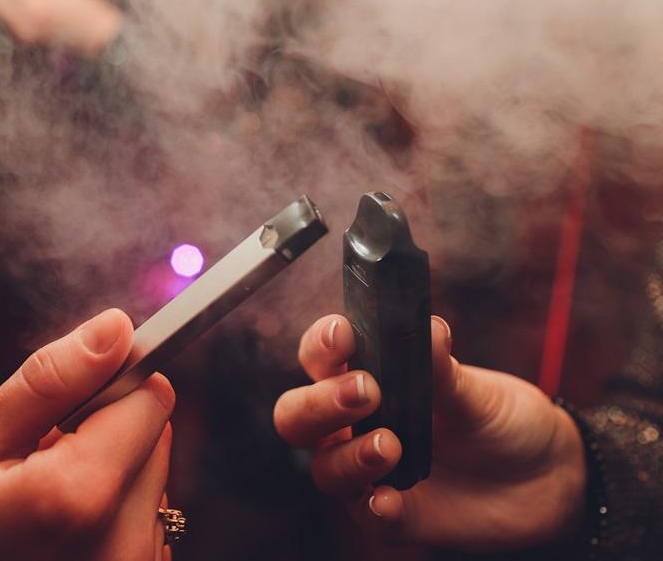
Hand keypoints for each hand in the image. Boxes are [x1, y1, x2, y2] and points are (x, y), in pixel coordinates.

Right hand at [0, 309, 174, 560]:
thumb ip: (48, 385)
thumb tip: (114, 329)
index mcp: (79, 496)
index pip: (149, 399)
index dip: (107, 386)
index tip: (64, 404)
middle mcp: (122, 542)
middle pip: (153, 438)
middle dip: (101, 434)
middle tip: (34, 464)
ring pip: (150, 478)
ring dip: (105, 476)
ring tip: (40, 507)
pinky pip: (142, 521)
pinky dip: (108, 515)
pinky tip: (54, 535)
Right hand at [274, 315, 587, 551]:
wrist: (546, 477)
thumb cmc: (499, 419)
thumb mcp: (476, 390)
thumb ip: (443, 368)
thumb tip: (427, 328)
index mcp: (366, 377)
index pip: (319, 355)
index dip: (321, 344)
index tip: (344, 336)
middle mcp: (355, 424)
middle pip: (297, 415)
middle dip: (319, 403)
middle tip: (366, 391)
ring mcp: (369, 470)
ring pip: (324, 467)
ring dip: (349, 455)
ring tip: (392, 444)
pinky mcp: (391, 514)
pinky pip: (366, 514)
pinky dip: (373, 506)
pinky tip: (391, 499)